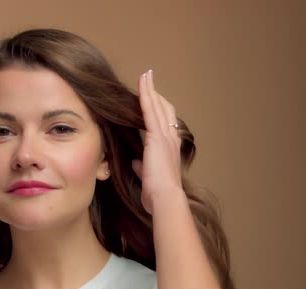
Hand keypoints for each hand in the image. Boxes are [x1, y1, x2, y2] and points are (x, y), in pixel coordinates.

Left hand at [131, 70, 182, 213]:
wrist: (165, 197)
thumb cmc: (157, 192)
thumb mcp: (147, 176)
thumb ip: (142, 166)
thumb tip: (135, 161)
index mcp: (169, 148)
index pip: (164, 122)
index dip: (159, 109)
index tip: (153, 98)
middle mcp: (170, 138)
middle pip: (164, 109)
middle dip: (155, 93)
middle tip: (149, 78)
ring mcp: (165, 136)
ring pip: (157, 105)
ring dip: (151, 89)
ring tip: (146, 75)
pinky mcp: (156, 136)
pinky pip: (150, 109)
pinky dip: (146, 94)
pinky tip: (143, 81)